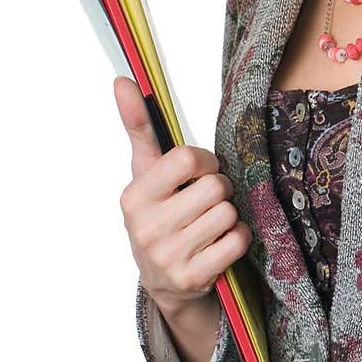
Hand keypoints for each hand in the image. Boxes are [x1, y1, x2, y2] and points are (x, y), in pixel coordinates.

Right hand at [114, 75, 252, 317]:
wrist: (163, 281)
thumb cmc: (159, 214)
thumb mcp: (145, 173)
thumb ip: (139, 127)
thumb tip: (123, 81)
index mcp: (134, 196)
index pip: (187, 159)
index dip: (206, 161)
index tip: (203, 170)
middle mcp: (146, 227)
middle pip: (215, 187)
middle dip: (220, 190)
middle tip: (208, 201)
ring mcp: (168, 256)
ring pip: (228, 213)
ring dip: (230, 215)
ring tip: (212, 223)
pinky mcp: (192, 278)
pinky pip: (237, 241)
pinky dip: (237, 239)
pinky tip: (220, 244)